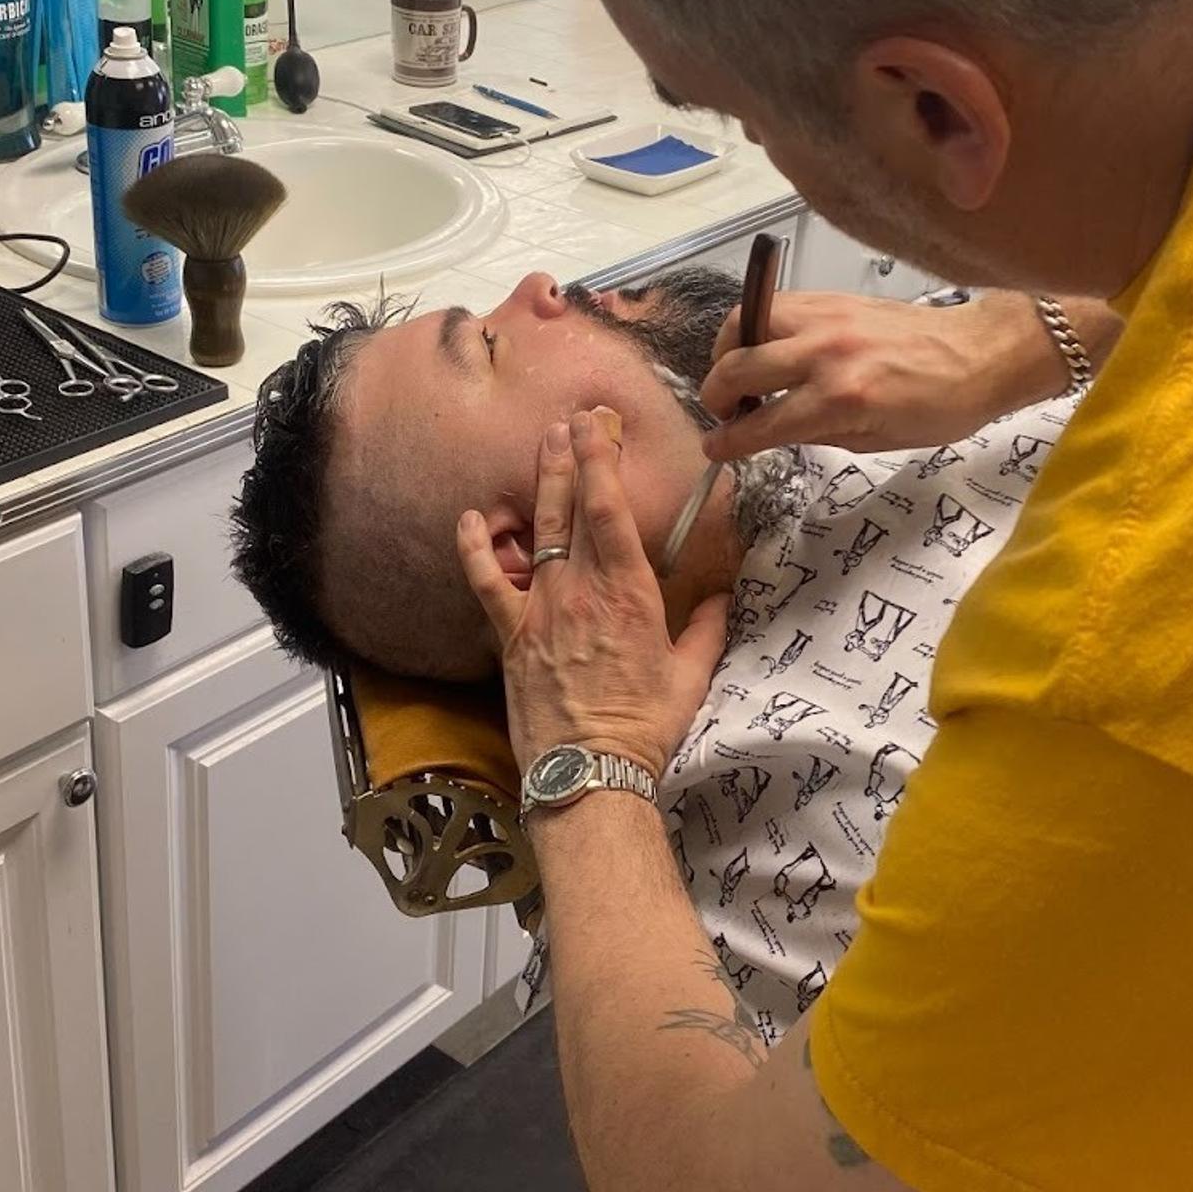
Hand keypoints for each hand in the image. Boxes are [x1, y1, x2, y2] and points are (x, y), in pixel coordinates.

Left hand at [457, 409, 728, 778]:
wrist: (589, 773)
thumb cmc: (645, 729)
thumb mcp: (691, 676)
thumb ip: (707, 629)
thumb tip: (721, 598)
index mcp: (631, 594)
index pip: (612, 509)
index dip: (603, 460)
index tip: (600, 424)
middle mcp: (582, 590)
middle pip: (574, 507)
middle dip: (574, 456)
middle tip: (573, 418)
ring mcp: (542, 610)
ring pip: (537, 531)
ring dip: (539, 484)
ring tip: (542, 443)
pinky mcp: (513, 636)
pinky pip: (487, 582)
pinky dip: (475, 548)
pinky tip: (471, 518)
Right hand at [698, 289, 1117, 463]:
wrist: (979, 353)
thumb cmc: (939, 408)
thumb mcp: (875, 441)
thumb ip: (815, 433)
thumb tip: (770, 429)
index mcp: (840, 399)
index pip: (762, 423)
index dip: (729, 440)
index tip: (714, 446)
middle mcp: (825, 352)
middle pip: (737, 366)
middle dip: (716, 394)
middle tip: (724, 409)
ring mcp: (826, 317)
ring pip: (745, 322)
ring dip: (729, 350)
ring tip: (740, 370)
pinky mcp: (832, 297)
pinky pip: (774, 305)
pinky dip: (758, 326)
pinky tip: (768, 346)